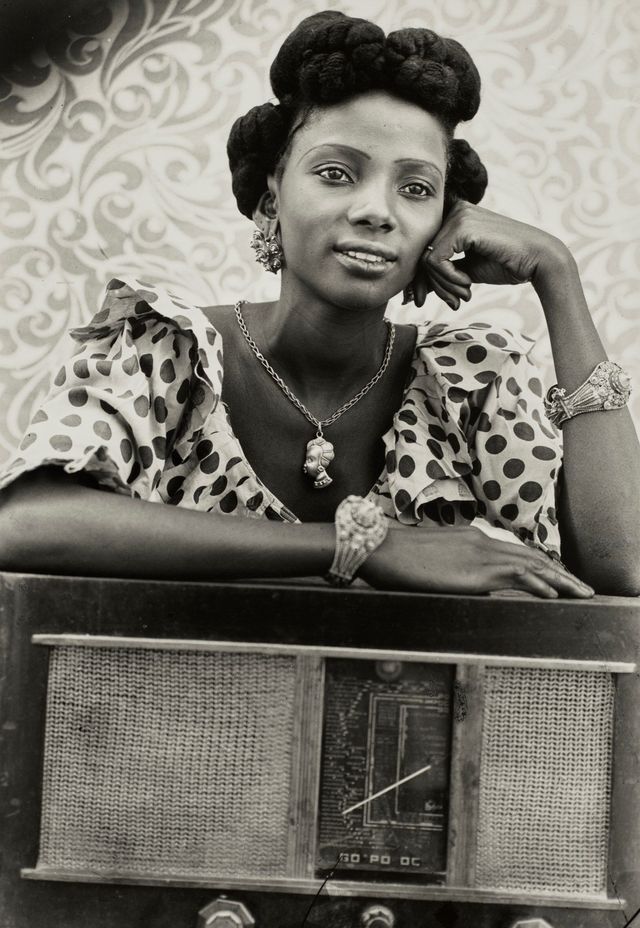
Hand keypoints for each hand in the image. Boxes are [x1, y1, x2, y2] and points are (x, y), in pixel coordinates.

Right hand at [359, 523, 593, 598]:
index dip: (541, 565)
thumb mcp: (432, 563)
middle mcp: (481, 541)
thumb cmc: (397, 558)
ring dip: (560, 580)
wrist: (380, 548)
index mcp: (472, 538)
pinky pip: (516, 576)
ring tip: (581, 593)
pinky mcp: (474, 571)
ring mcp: (479, 554)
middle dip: (560, 573)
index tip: (558, 577)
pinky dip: (539, 583)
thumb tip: (468, 586)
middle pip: (531, 556)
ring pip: (531, 565)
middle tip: (582, 588)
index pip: (516, 552)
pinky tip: (554, 594)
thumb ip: (454, 571)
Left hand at [409, 201, 569, 308]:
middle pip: (421, 255)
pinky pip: (436, 261)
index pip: (423, 249)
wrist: (537, 261)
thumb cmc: (505, 264)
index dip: (420, 279)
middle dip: (433, 286)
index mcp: (455, 217)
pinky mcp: (462, 227)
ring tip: (464, 294)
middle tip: (454, 302)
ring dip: (444, 286)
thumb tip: (410, 291)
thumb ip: (440, 274)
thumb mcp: (465, 271)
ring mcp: (459, 215)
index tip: (421, 301)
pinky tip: (467, 284)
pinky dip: (449, 279)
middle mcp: (455, 210)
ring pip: (426, 260)